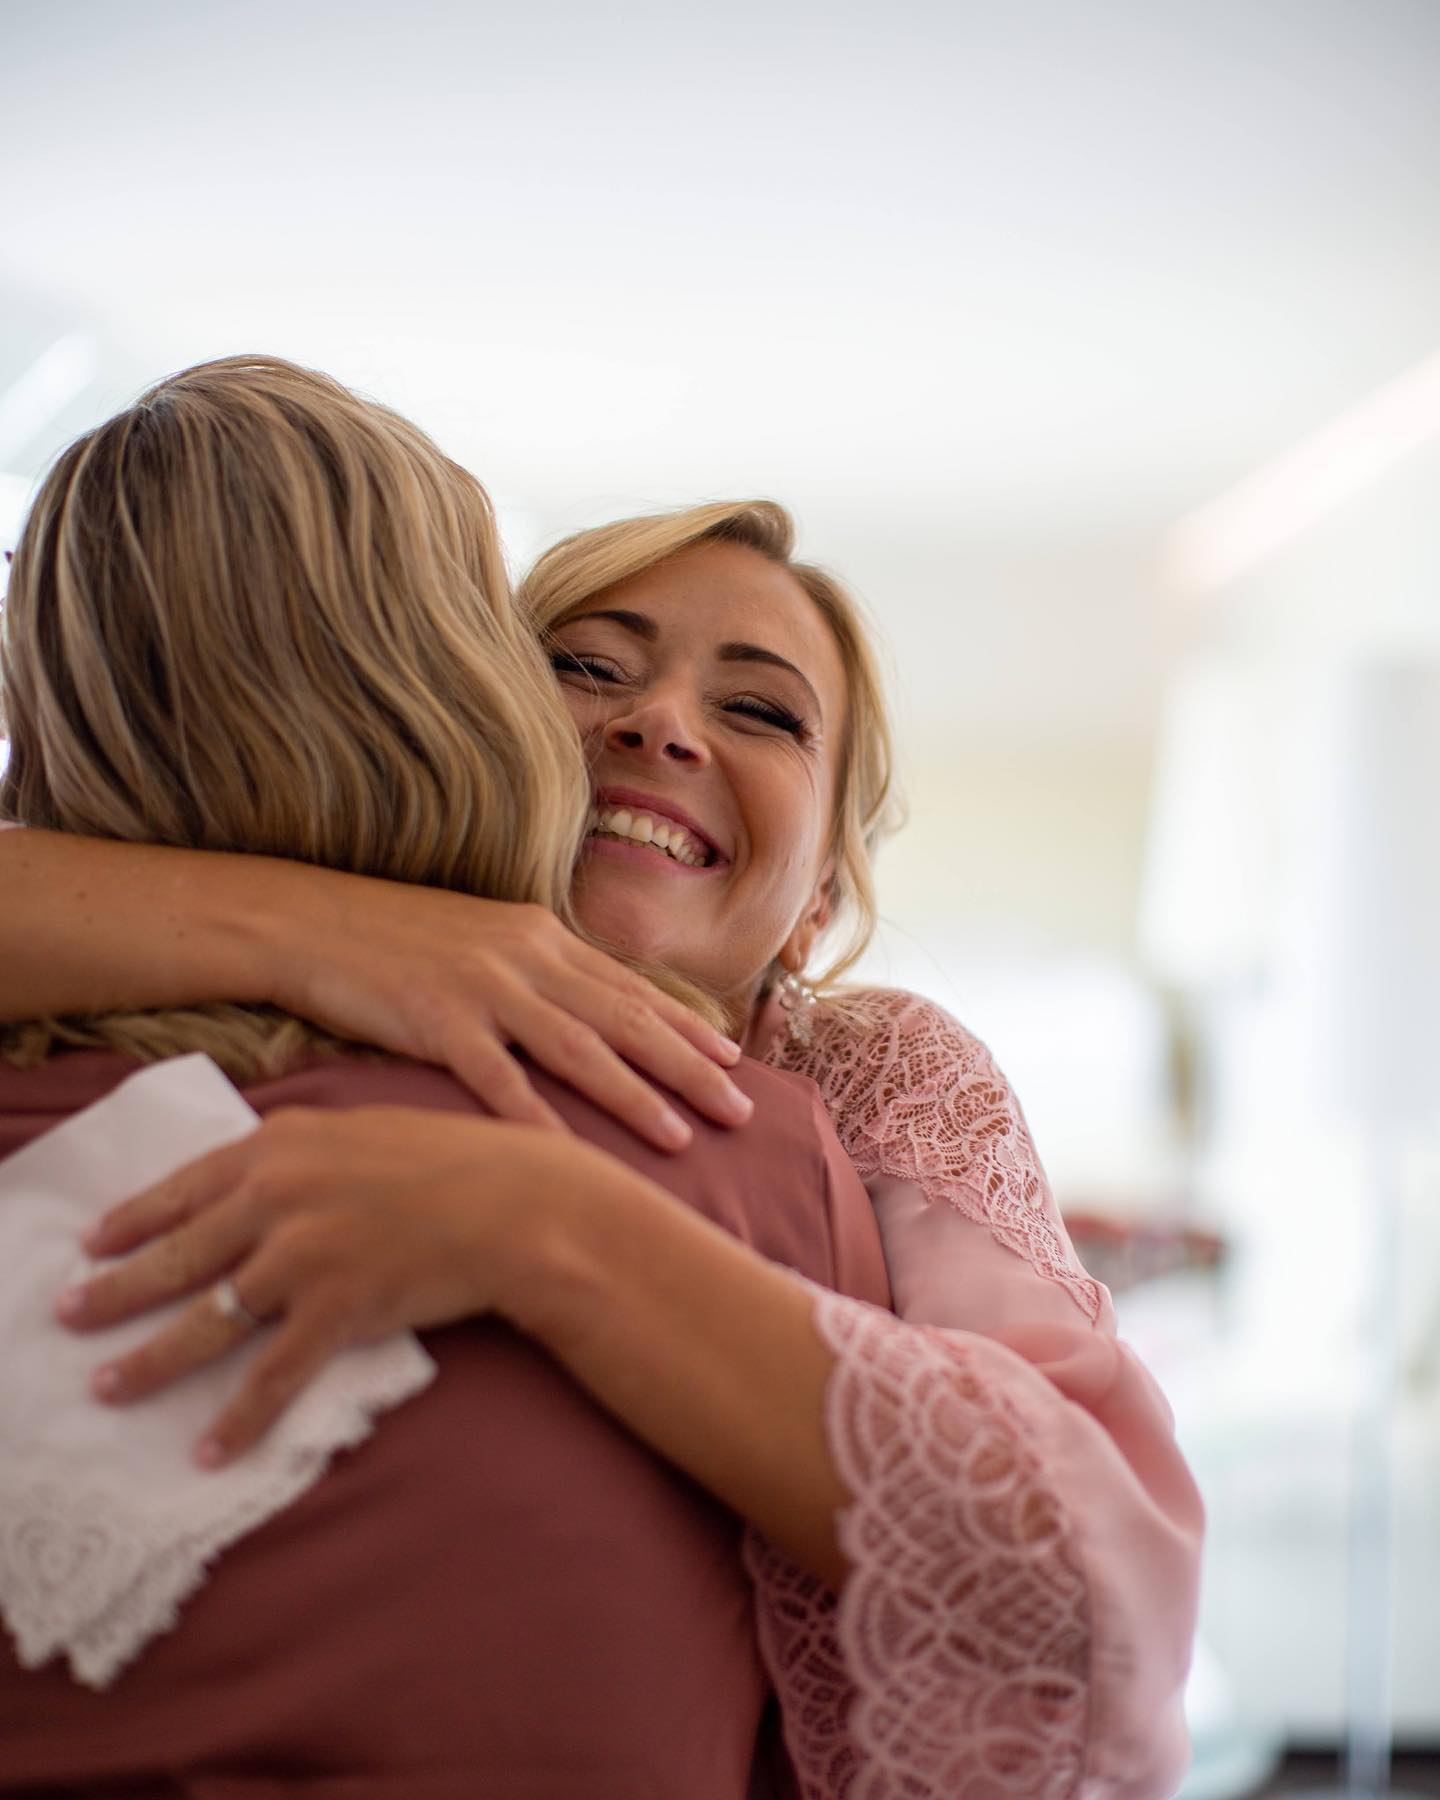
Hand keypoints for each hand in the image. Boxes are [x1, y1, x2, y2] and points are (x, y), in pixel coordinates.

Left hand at [54, 1105, 621, 1465]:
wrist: (520, 1203)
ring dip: (150, 1361)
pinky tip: (208, 1449)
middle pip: (176, 1256)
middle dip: (113, 1292)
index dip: (131, 1220)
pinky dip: (238, 1418)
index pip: (182, 1187)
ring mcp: (304, 1255)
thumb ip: (303, 1152)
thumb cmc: (455, 1161)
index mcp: (281, 1145)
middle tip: (68, 1316)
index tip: (92, 1243)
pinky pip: (272, 1376)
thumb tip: (257, 1174)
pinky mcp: (336, 1311)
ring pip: (206, 1320)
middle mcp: (278, 1197)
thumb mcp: (365, 1131)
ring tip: (108, 1387)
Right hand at [268, 888, 750, 1149]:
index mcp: (541, 937)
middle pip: (624, 1019)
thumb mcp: (481, 939)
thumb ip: (536, 971)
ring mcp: (483, 988)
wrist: (309, 920)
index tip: (733, 1059)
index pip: (630, 987)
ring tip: (680, 1137)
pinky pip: (495, 1079)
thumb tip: (587, 1008)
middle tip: (740, 1110)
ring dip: (634, 1095)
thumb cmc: (394, 937)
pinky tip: (569, 1156)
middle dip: (688, 1068)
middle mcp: (526, 958)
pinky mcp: (435, 1019)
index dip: (686, 1025)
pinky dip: (535, 1119)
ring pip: (577, 1048)